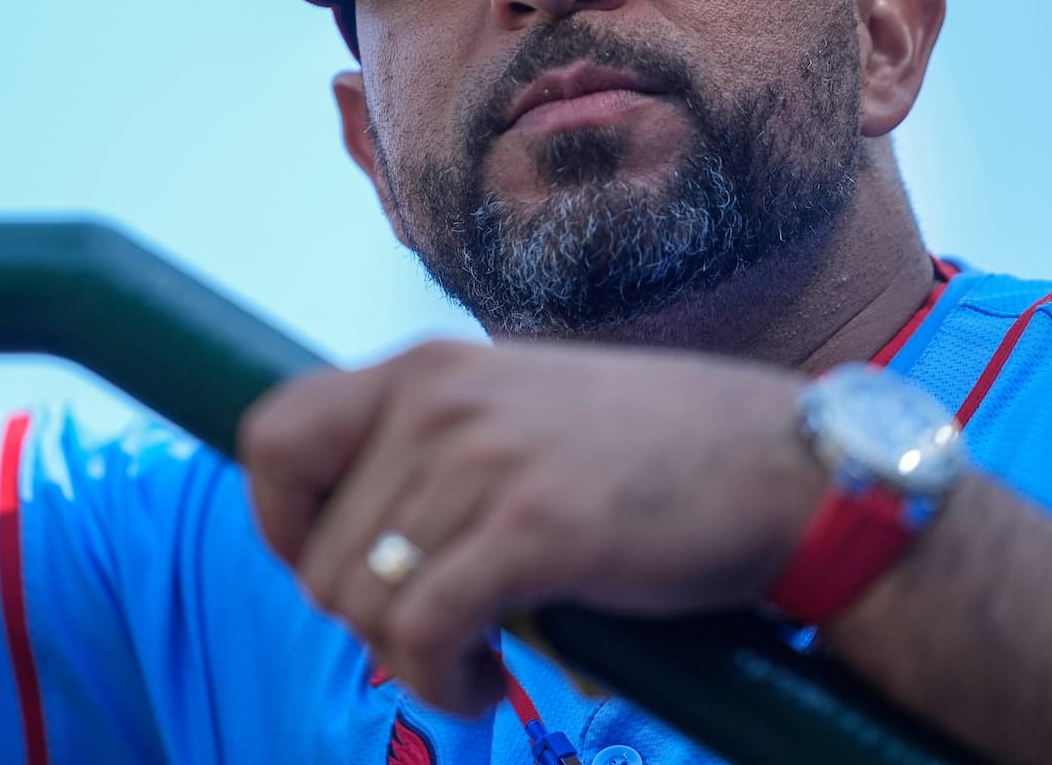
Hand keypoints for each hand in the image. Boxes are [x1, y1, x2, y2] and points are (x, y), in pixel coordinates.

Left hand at [240, 339, 819, 712]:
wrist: (779, 467)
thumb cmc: (650, 454)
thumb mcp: (518, 409)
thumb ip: (431, 444)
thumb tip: (342, 537)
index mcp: (427, 366)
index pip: (272, 435)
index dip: (279, 521)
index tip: (333, 565)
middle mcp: (439, 400)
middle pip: (315, 555)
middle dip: (365, 619)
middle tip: (439, 631)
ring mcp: (485, 460)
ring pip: (363, 604)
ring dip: (410, 661)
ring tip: (471, 661)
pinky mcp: (533, 530)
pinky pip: (420, 634)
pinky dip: (440, 684)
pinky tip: (483, 685)